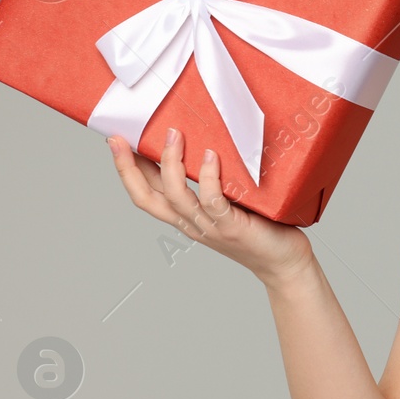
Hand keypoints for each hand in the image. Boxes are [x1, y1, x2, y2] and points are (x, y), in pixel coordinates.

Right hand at [107, 127, 314, 286]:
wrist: (284, 263)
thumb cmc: (260, 229)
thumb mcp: (228, 202)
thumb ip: (214, 181)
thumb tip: (206, 144)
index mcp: (185, 217)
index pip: (145, 194)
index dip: (126, 170)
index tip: (115, 141)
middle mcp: (191, 223)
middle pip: (147, 197)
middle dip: (128, 168)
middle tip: (120, 138)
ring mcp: (210, 227)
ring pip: (176, 196)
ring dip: (171, 163)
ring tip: (174, 135)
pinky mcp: (232, 227)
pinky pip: (213, 201)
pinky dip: (208, 178)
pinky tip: (209, 157)